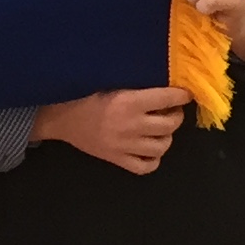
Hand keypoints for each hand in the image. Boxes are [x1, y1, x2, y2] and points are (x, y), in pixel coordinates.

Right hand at [32, 87, 190, 174]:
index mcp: (129, 102)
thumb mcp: (108, 80)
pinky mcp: (117, 160)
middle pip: (170, 125)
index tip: (186, 93)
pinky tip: (149, 148)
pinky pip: (146, 166)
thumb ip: (134, 83)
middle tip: (172, 109)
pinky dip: (153, 159)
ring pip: (162, 147)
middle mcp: (131, 126)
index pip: (167, 99)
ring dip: (167, 136)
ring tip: (161, 128)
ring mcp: (125, 146)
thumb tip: (162, 79)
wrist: (58, 117)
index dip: (181, 95)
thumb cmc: (82, 93)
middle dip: (177, 115)